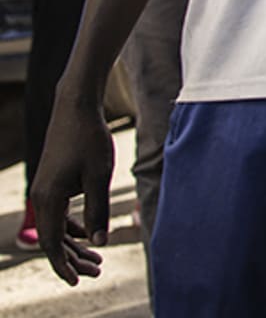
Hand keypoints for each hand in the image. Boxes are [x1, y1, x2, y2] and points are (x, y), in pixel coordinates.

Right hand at [29, 94, 113, 284]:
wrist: (76, 109)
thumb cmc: (90, 140)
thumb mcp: (99, 177)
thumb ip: (98, 210)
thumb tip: (99, 242)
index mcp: (48, 199)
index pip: (51, 243)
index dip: (64, 265)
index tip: (79, 281)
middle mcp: (40, 197)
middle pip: (53, 239)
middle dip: (73, 259)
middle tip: (97, 271)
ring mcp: (44, 190)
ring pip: (56, 227)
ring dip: (75, 244)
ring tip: (97, 259)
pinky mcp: (52, 183)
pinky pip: (58, 214)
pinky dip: (72, 227)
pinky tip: (89, 235)